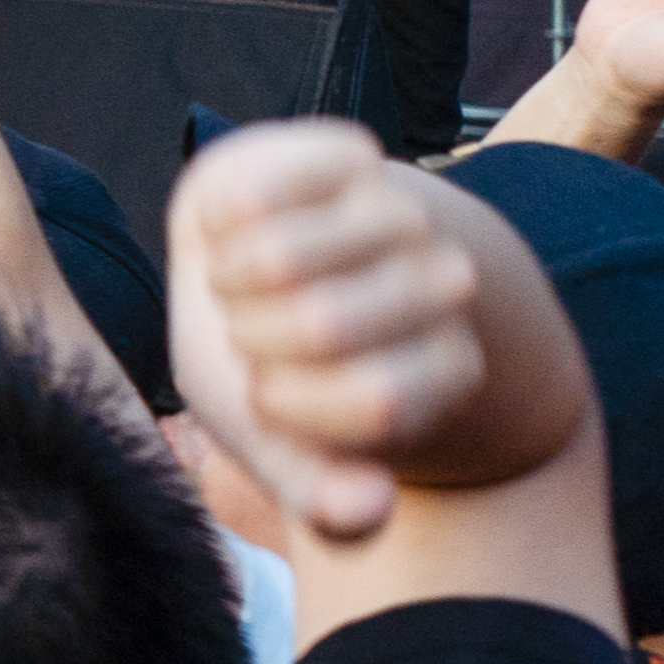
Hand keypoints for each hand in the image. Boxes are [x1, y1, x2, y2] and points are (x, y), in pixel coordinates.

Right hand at [168, 125, 519, 539]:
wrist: (245, 259)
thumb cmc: (264, 361)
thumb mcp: (277, 443)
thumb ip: (320, 496)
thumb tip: (369, 508)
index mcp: (445, 368)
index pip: (378, 404)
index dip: (293, 407)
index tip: (280, 396)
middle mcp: (444, 284)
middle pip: (323, 326)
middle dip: (251, 338)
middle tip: (253, 334)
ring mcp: (402, 212)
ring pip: (280, 256)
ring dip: (227, 280)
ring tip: (241, 283)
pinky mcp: (348, 154)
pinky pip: (255, 198)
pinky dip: (218, 226)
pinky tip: (236, 230)